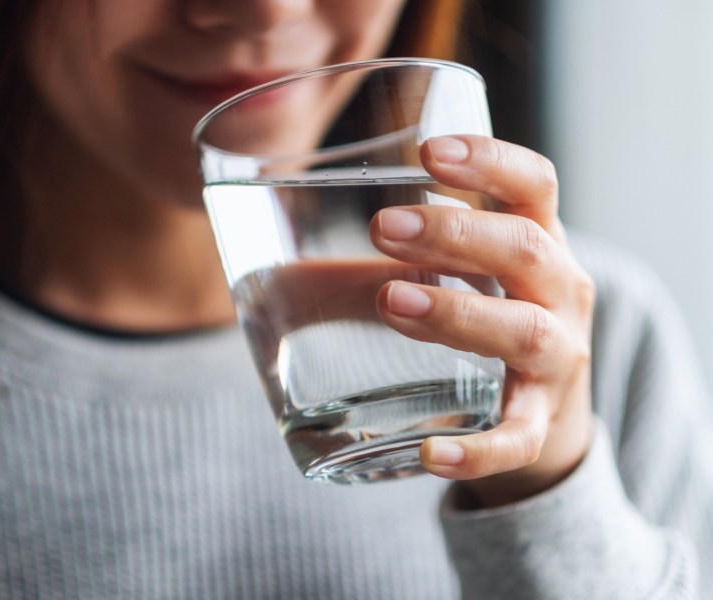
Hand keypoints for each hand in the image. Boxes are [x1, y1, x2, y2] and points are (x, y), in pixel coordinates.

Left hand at [369, 135, 595, 507]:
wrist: (545, 417)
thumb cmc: (488, 324)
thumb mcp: (462, 277)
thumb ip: (390, 259)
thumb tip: (276, 253)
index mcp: (539, 243)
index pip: (534, 185)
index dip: (490, 161)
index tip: (429, 152)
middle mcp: (560, 293)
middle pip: (527, 249)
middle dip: (457, 234)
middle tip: (384, 227)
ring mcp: (557, 359)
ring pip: (525, 332)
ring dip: (460, 314)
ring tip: (392, 302)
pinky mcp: (541, 424)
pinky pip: (519, 439)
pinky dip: (479, 449)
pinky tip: (432, 454)